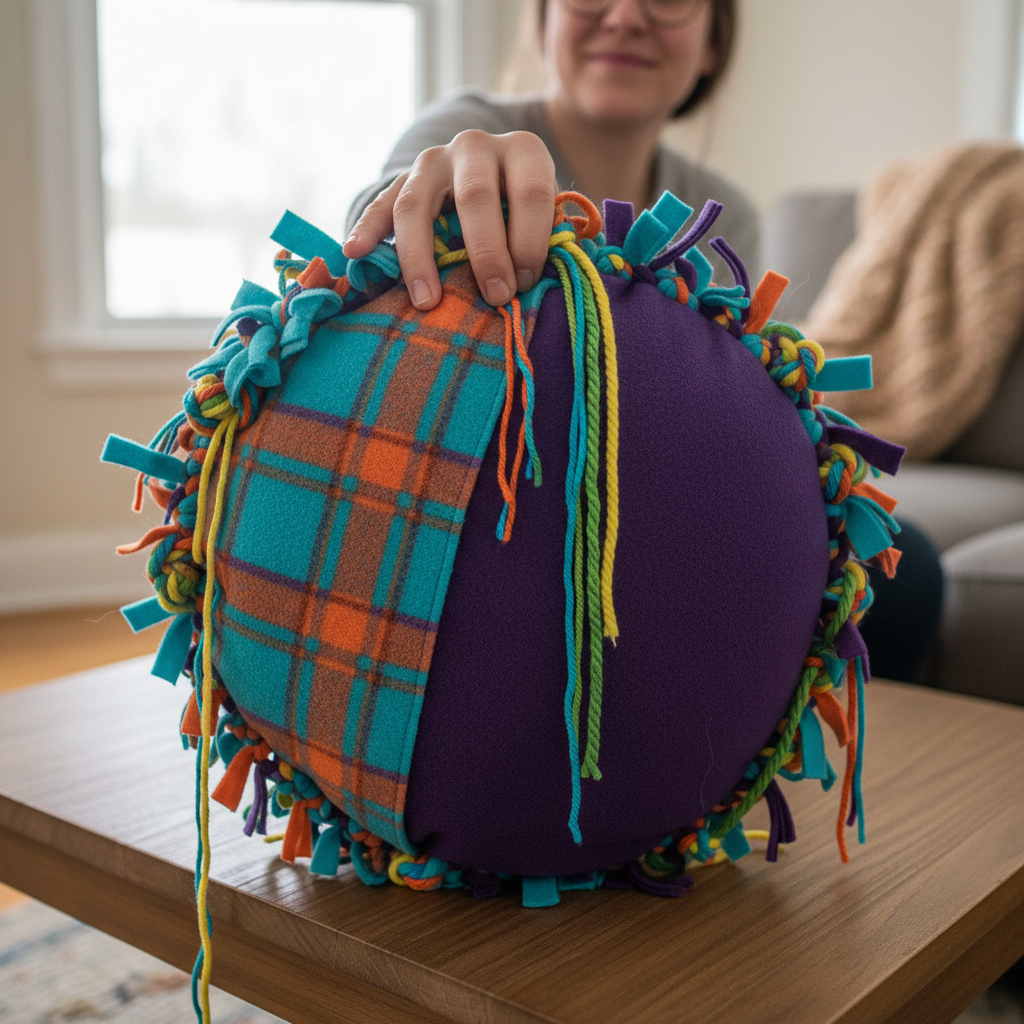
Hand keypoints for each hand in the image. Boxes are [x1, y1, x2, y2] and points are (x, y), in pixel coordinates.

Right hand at [342, 130, 556, 309]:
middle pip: (475, 196)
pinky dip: (367, 229)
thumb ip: (544, 241)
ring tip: (426, 300)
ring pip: (417, 203)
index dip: (531, 241)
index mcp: (523, 151)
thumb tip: (530, 287)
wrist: (497, 178)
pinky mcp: (405, 180)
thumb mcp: (547, 217)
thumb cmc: (527, 214)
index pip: (531, 192)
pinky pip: (381, 203)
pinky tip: (354, 252)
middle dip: (486, 253)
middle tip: (494, 296)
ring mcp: (434, 160)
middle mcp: (476, 146)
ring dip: (420, 256)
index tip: (525, 282)